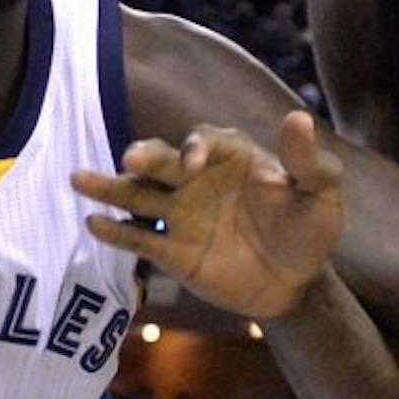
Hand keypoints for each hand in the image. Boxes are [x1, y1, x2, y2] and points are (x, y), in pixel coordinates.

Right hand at [70, 111, 341, 318]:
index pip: (202, 141)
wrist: (298, 282)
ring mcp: (181, 214)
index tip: (191, 165)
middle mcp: (196, 179)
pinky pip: (139, 237)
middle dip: (145, 156)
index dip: (193, 147)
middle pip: (161, 161)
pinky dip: (116, 230)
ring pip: (138, 194)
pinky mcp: (172, 251)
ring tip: (78, 179)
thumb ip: (307, 161)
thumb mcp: (320, 194)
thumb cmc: (310, 230)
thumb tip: (298, 115)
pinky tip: (93, 223)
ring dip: (110, 186)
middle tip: (131, 159)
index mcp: (229, 157)